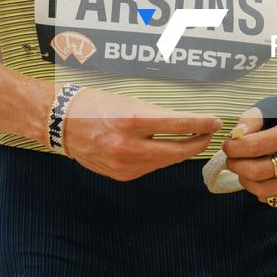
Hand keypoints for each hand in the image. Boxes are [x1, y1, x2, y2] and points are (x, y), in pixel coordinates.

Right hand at [58, 88, 220, 181]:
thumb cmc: (95, 105)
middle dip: (199, 141)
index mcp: (131, 120)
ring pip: (166, 161)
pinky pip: (150, 167)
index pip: (178, 124)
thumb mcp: (128, 101)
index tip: (215, 121)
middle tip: (209, 132)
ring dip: (182, 150)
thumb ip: (158, 115)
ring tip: (192, 139)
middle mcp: (128, 146)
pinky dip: (160, 157)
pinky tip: (164, 148)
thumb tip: (187, 122)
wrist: (62, 124)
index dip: (201, 123)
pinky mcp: (122, 175)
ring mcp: (125, 164)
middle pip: (178, 149)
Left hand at [219, 104, 276, 203]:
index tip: (227, 145)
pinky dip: (260, 189)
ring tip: (244, 167)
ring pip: (261, 189)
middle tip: (231, 158)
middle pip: (255, 172)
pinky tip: (262, 175)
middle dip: (235, 165)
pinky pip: (272, 198)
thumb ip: (252, 118)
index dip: (233, 148)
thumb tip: (234, 136)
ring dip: (244, 179)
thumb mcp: (274, 107)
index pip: (253, 147)